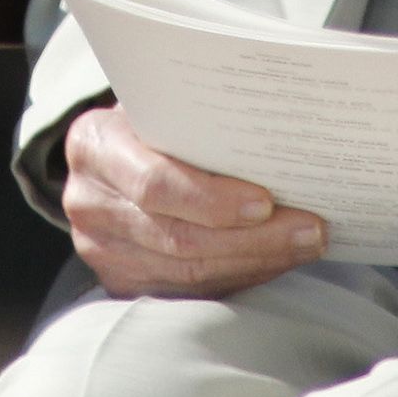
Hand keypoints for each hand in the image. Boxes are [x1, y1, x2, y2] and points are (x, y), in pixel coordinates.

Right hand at [60, 102, 329, 298]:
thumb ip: (197, 118)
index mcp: (93, 145)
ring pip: (189, 272)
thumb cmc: (151, 121)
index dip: (212, 199)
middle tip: (309, 229)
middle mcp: (88, 202)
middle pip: (178, 237)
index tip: (267, 201)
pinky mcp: (120, 281)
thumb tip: (281, 131)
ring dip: (256, 261)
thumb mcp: (161, 105)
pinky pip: (189, 291)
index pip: (154, 183)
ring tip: (305, 244)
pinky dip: (239, 276)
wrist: (113, 156)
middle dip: (253, 238)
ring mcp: (101, 249)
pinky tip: (275, 260)